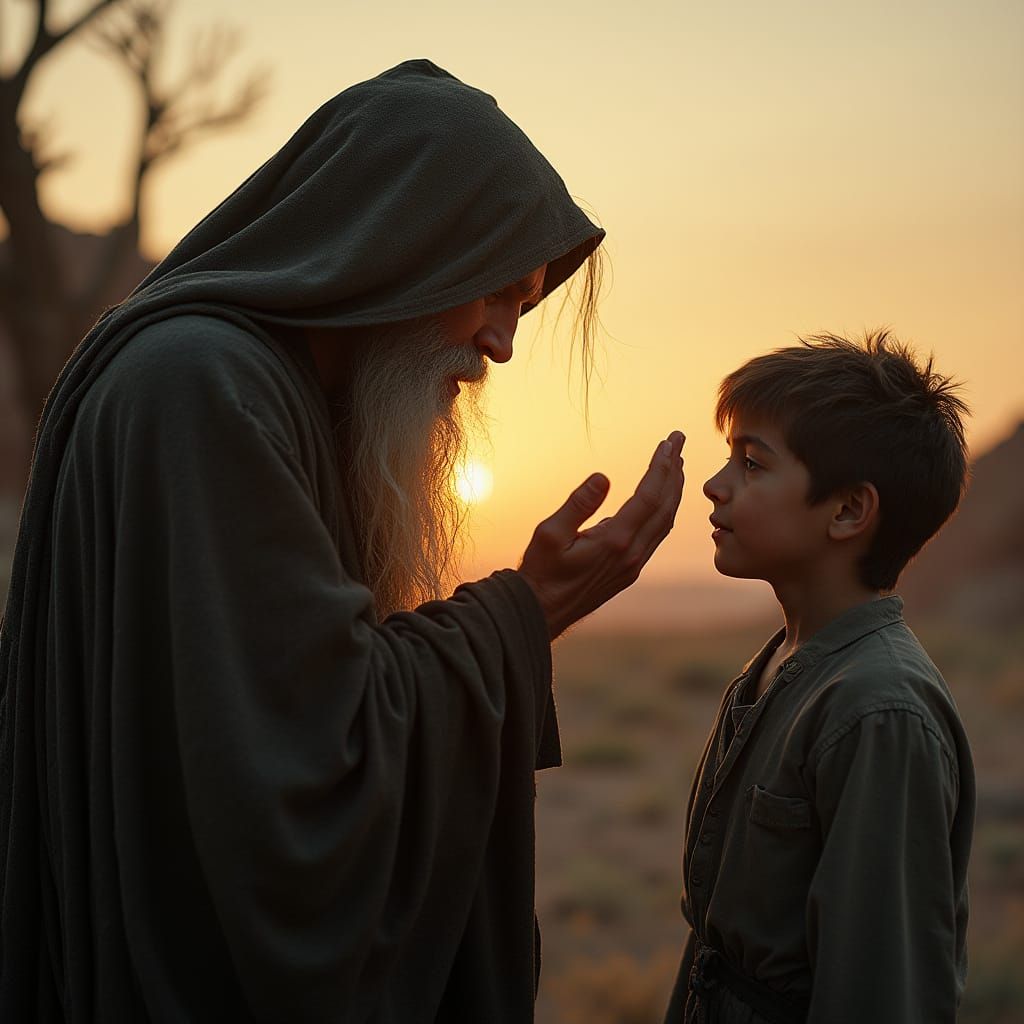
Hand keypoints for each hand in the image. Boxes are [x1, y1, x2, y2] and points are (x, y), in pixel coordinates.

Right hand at [518, 431, 684, 638]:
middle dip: (674, 471)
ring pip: (664, 522)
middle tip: (678, 441)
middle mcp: (631, 554)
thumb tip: (603, 477)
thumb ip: (578, 505)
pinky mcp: (630, 571)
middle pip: (665, 506)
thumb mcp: (549, 534)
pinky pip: (656, 535)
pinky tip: (662, 498)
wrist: (542, 613)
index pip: (649, 496)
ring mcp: (633, 565)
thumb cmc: (540, 572)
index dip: (661, 467)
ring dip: (673, 490)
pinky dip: (665, 510)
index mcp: (615, 542)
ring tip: (675, 464)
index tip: (668, 441)